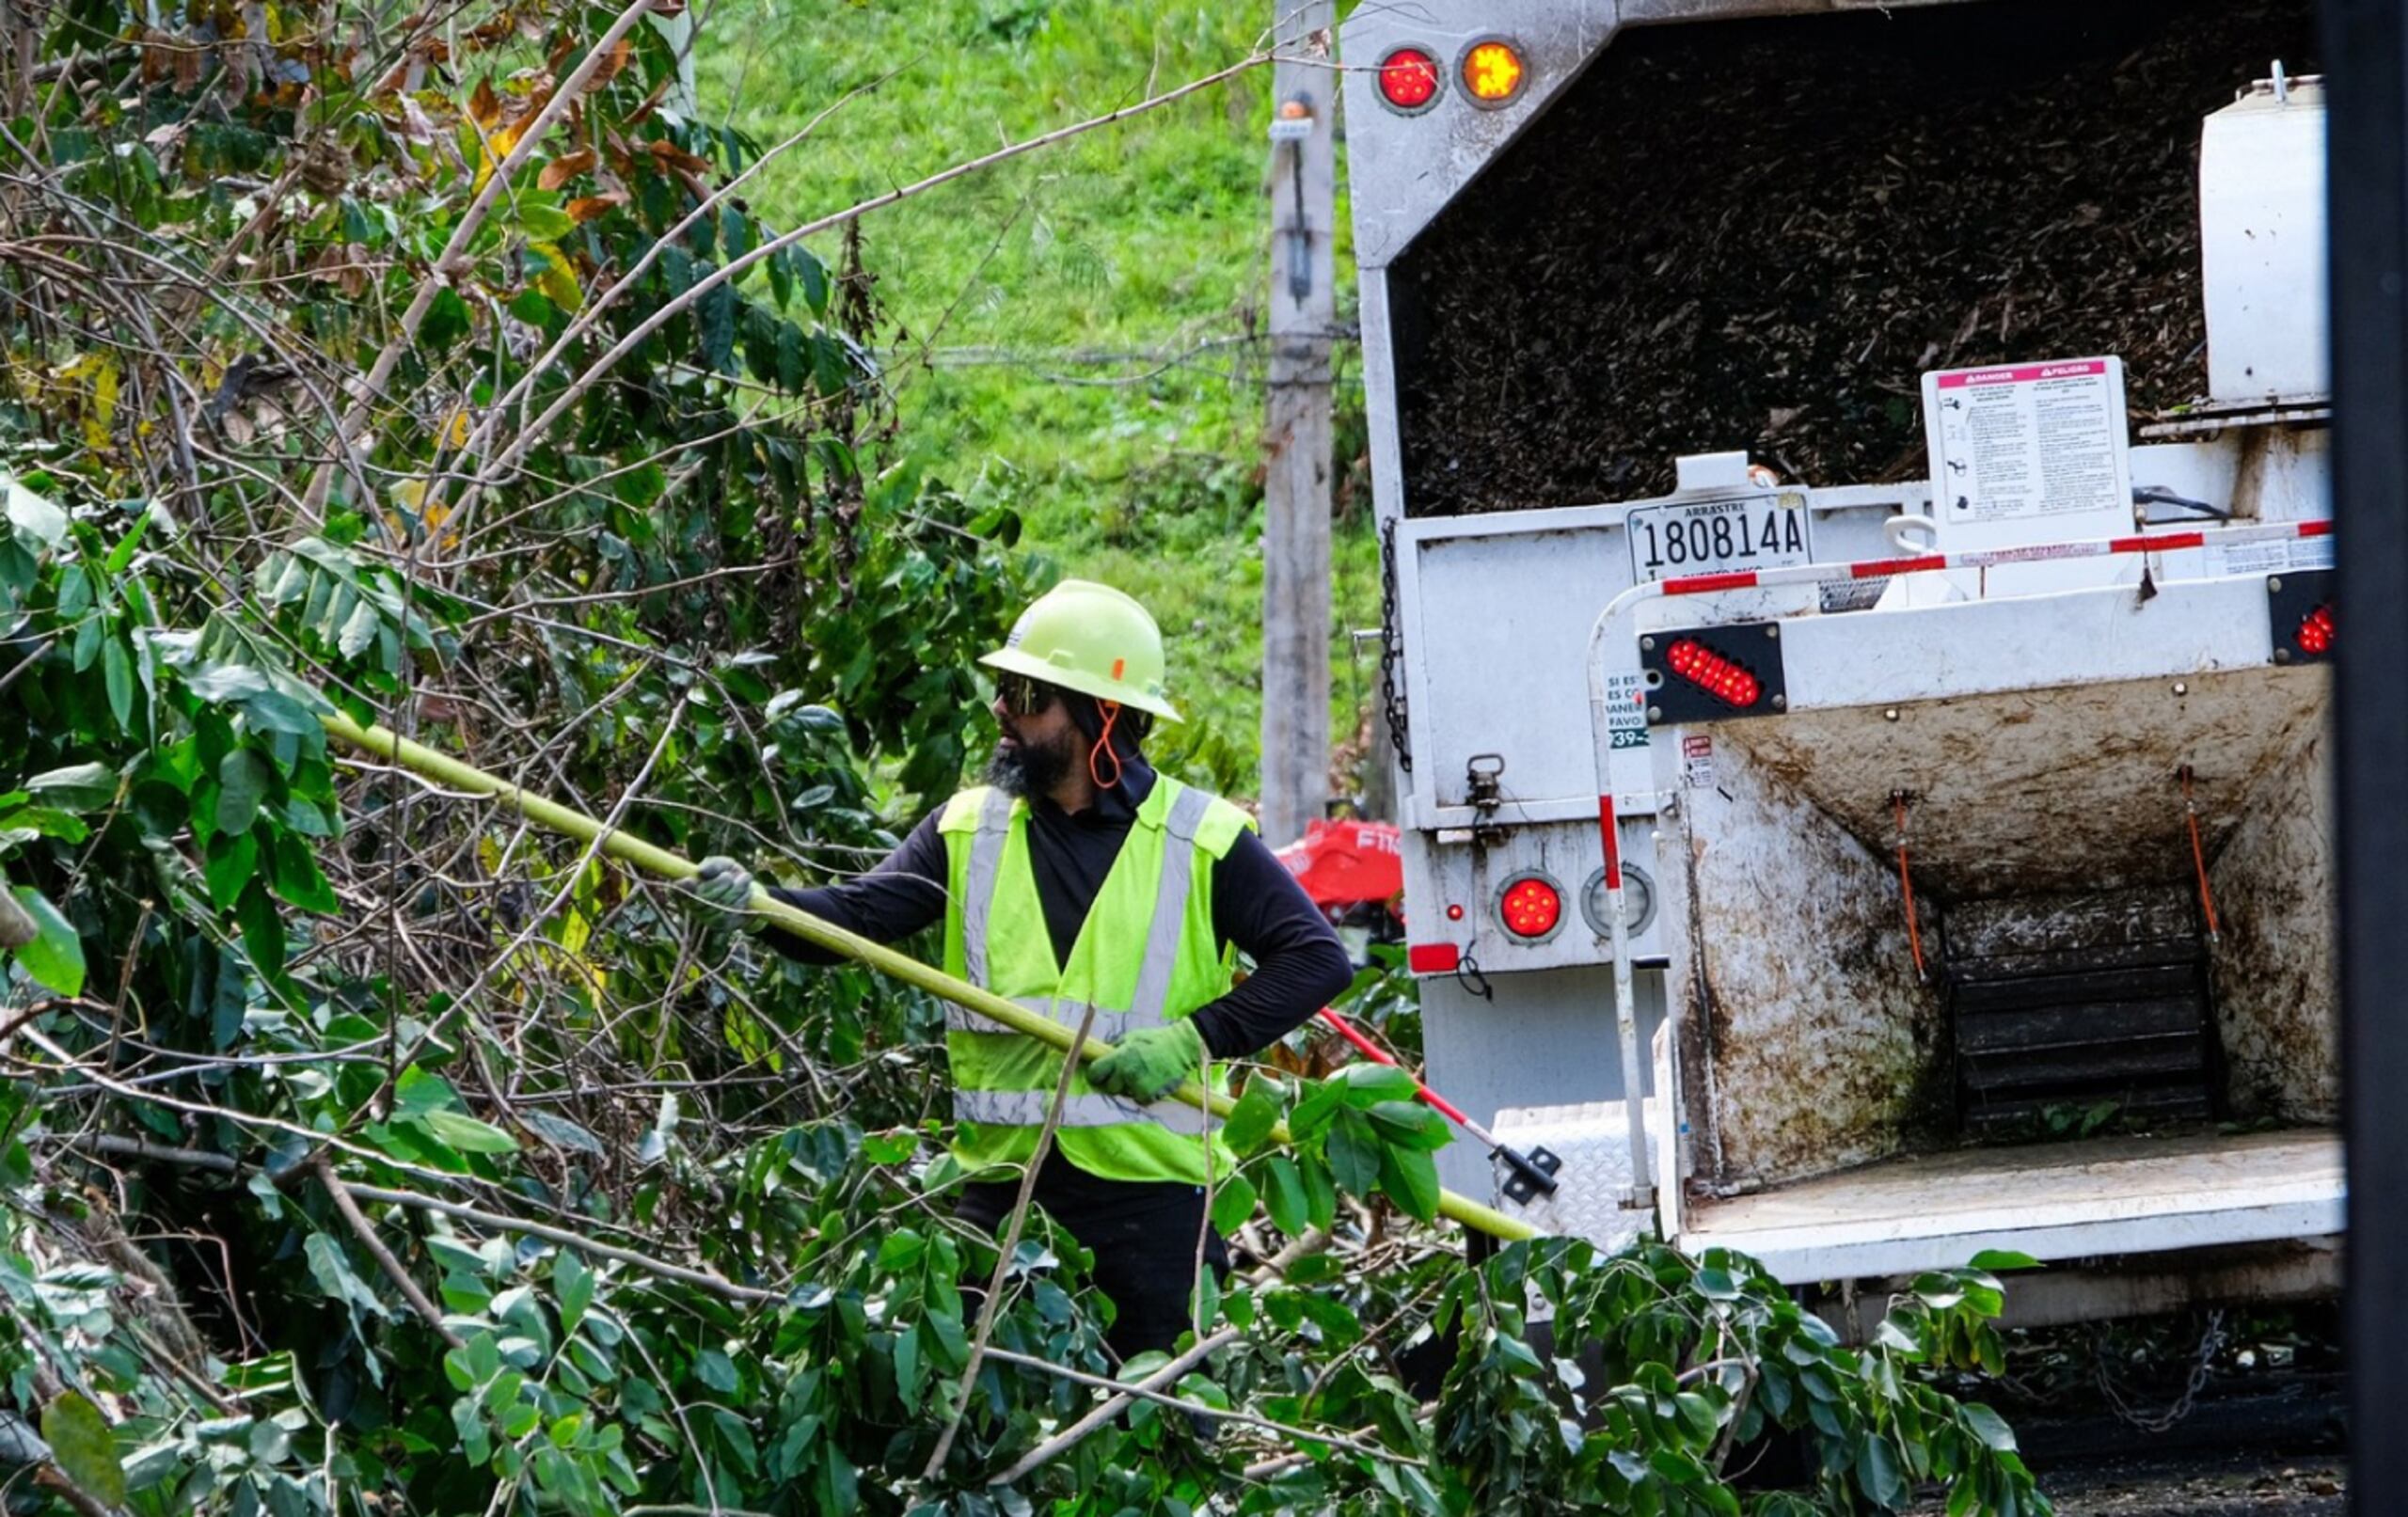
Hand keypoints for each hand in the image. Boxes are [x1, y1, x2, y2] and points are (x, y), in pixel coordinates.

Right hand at [686, 856, 760, 930]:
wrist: (746, 889)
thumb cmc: (728, 873)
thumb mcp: (722, 864)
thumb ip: (713, 865)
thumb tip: (701, 871)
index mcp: (688, 889)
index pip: (680, 892)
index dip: (683, 888)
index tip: (689, 879)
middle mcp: (694, 906)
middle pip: (703, 899)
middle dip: (719, 885)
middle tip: (729, 875)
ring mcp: (706, 918)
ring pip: (719, 908)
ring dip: (735, 891)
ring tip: (744, 879)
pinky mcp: (721, 926)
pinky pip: (730, 916)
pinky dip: (741, 901)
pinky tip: (746, 892)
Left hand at [1085, 1020, 1203, 1103]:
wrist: (1181, 1047)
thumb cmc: (1155, 1040)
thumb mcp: (1131, 1037)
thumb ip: (1115, 1048)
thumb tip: (1102, 1056)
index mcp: (1119, 1056)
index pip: (1095, 1072)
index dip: (1095, 1075)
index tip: (1099, 1076)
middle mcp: (1126, 1072)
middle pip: (1109, 1087)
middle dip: (1114, 1082)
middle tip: (1125, 1075)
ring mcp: (1137, 1084)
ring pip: (1124, 1094)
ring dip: (1130, 1088)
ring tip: (1142, 1076)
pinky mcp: (1149, 1094)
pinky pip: (1139, 1099)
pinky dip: (1143, 1094)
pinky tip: (1151, 1082)